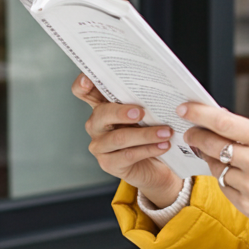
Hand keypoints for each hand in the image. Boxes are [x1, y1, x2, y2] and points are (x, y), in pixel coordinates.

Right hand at [71, 75, 182, 207]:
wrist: (156, 166)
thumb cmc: (148, 134)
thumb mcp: (147, 115)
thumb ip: (144, 101)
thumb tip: (158, 90)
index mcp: (103, 107)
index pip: (84, 92)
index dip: (82, 84)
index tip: (89, 82)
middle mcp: (96, 125)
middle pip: (101, 114)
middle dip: (121, 112)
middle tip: (142, 112)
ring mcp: (99, 146)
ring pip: (119, 138)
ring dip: (145, 134)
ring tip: (165, 132)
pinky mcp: (108, 163)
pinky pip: (128, 155)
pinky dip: (148, 149)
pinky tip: (162, 146)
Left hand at [180, 102, 248, 237]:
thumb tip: (221, 120)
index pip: (225, 123)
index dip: (200, 114)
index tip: (185, 109)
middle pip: (212, 144)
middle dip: (196, 135)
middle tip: (190, 131)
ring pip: (215, 166)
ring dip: (212, 158)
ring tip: (222, 154)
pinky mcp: (247, 205)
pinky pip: (223, 185)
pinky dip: (225, 177)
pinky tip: (236, 174)